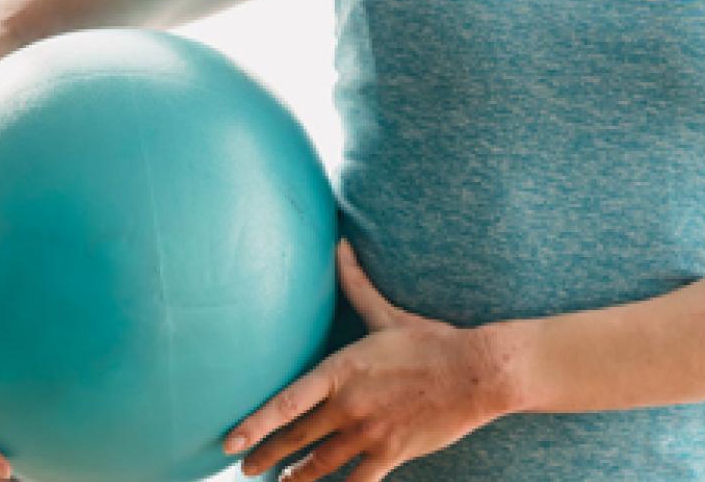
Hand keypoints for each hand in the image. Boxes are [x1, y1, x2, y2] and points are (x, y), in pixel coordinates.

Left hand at [223, 239, 505, 481]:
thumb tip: (340, 245)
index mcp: (343, 371)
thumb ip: (356, 283)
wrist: (474, 372)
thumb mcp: (386, 313)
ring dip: (296, 477)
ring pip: (320, 465)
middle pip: (296, 439)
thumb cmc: (430, 340)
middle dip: (266, 456)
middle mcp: (350, 406)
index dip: (255, 424)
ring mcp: (369, 434)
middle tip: (244, 467)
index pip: (287, 403)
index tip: (229, 441)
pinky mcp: (391, 455)